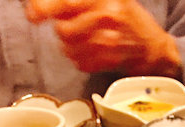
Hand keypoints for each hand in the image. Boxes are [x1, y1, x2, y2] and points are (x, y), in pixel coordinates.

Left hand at [26, 0, 180, 76]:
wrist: (152, 46)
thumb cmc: (126, 17)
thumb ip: (78, 1)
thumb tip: (40, 6)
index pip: (66, 2)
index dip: (45, 8)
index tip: (32, 14)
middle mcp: (107, 17)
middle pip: (64, 30)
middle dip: (62, 29)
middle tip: (70, 26)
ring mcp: (109, 42)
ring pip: (70, 49)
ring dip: (70, 46)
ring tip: (82, 40)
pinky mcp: (110, 61)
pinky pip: (81, 63)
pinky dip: (80, 59)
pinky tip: (89, 51)